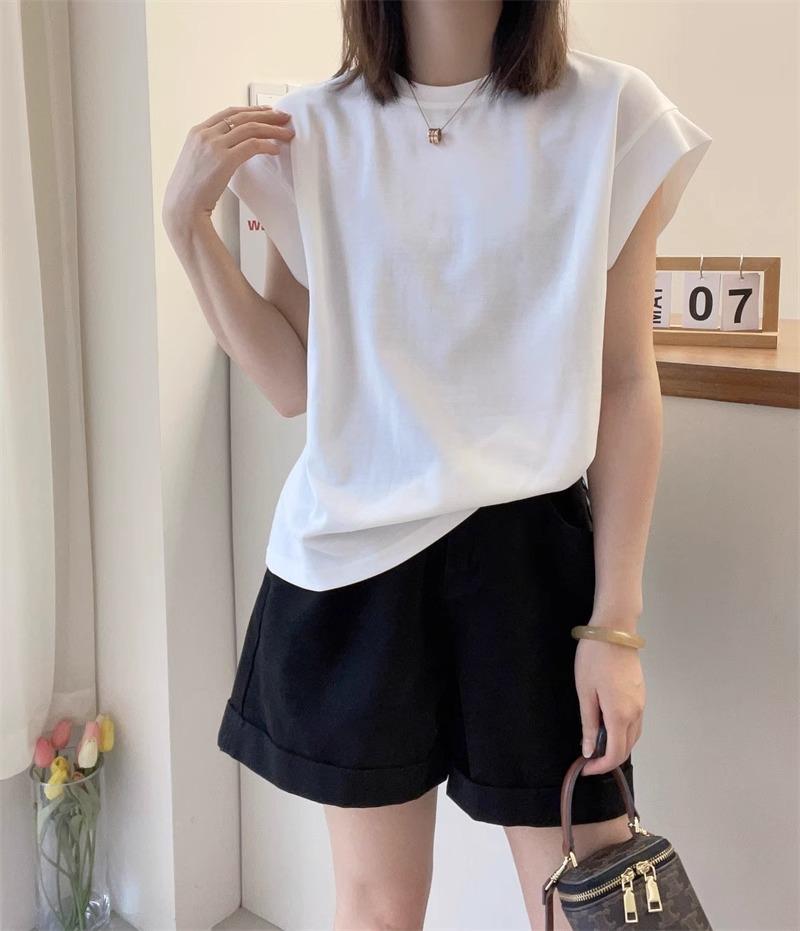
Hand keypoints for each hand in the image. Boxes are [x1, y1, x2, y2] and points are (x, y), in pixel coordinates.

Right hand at [162, 105, 294, 236]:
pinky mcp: (224, 159)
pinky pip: (252, 146)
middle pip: (242, 116)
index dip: (250, 110)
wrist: (183, 207)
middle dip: (266, 114)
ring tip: (286, 133)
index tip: (265, 111)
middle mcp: (205, 134)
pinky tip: (276, 149)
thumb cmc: (190, 192)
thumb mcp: (197, 162)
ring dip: (272, 129)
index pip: (228, 113)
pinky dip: (267, 145)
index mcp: (197, 132)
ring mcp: (214, 145)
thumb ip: (210, 151)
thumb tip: (230, 151)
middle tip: (283, 116)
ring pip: (250, 128)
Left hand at [574, 625, 644, 775]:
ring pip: (634, 735)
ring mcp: (642, 703)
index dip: (601, 766)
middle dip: (609, 758)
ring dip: (617, 745)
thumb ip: (589, 724)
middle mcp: (637, 713)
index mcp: (621, 715)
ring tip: (596, 743)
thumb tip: (590, 751)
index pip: (616, 753)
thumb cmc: (594, 660)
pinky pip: (635, 722)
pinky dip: (623, 731)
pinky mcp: (641, 694)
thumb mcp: (585, 693)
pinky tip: (608, 726)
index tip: (585, 768)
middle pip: (627, 747)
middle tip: (587, 757)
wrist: (614, 631)